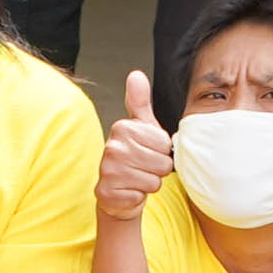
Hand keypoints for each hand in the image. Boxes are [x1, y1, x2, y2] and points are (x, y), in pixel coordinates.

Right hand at [95, 70, 176, 225]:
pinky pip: (141, 197)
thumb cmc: (134, 157)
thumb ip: (140, 101)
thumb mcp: (141, 127)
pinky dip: (138, 198)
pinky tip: (128, 191)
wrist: (118, 192)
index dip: (161, 151)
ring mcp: (108, 171)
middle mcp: (112, 147)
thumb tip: (136, 74)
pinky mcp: (107, 193)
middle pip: (162, 164)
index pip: (164, 144)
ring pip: (153, 181)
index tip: (148, 151)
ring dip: (149, 184)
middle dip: (157, 169)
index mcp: (122, 128)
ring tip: (136, 179)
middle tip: (142, 168)